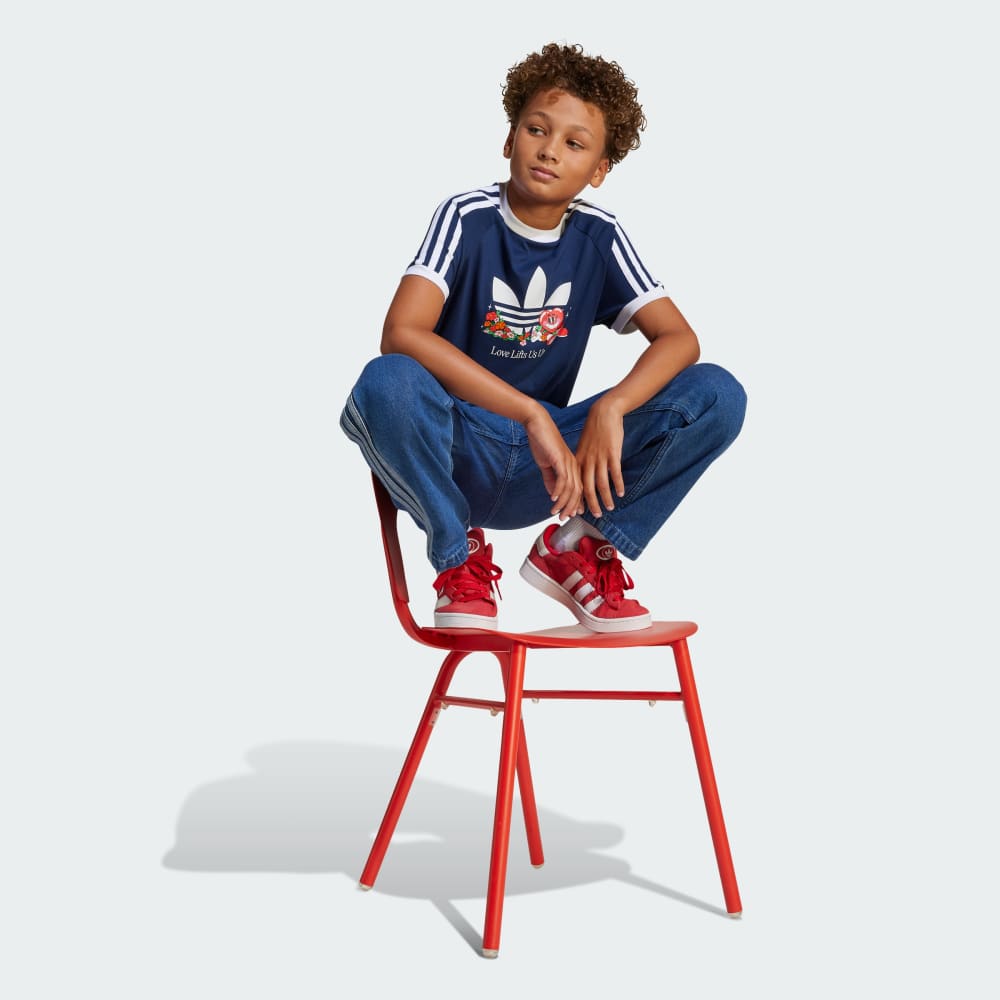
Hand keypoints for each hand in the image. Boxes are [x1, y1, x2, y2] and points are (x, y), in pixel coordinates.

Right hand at [523, 409, 582, 519]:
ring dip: (564, 503)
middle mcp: (574, 465)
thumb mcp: (547, 464)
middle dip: (572, 507)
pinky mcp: (560, 459)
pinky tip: (553, 499)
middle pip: (577, 491)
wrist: (537, 424)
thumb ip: (550, 478)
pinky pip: (562, 479)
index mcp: (573, 466)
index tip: (570, 515)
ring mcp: (568, 462)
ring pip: (571, 488)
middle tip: (564, 518)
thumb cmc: (542, 441)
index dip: (575, 504)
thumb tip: (553, 494)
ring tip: (556, 513)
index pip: (578, 489)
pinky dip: (558, 491)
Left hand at [576, 396, 625, 517]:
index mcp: (578, 460)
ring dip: (606, 497)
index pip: (575, 484)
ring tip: (610, 507)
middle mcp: (587, 461)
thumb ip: (582, 461)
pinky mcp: (612, 453)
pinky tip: (621, 493)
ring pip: (601, 483)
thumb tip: (582, 475)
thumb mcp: (583, 446)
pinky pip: (615, 472)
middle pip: (587, 488)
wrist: (603, 413)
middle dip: (591, 504)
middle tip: (595, 515)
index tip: (578, 511)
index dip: (576, 499)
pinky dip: (618, 484)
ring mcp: (600, 457)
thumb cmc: (594, 430)